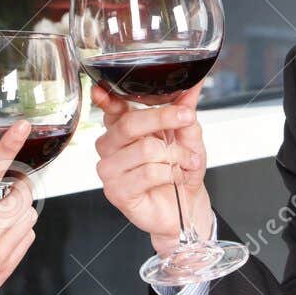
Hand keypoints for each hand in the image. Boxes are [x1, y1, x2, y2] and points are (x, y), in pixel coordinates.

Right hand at [90, 81, 211, 257]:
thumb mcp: (188, 136)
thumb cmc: (180, 172)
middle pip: (129, 124)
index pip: (111, 109)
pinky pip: (148, 173)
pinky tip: (175, 177)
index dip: (107, 98)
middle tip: (186, 118)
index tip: (102, 90)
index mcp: (122, 130)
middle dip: (163, 118)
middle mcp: (110, 147)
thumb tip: (193, 85)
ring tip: (185, 163)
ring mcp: (110, 170)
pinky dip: (171, 173)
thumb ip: (185, 110)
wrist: (186, 209)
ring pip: (145, 149)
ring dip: (175, 155)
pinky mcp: (117, 192)